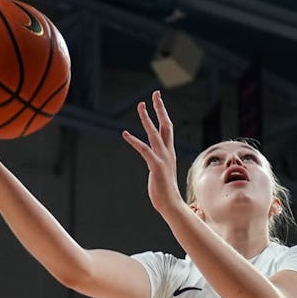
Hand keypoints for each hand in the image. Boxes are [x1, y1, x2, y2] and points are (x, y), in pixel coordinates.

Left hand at [122, 92, 182, 218]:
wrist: (170, 204)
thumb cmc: (164, 191)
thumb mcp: (161, 171)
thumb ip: (156, 161)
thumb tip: (152, 159)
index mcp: (169, 152)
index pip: (167, 128)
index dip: (163, 113)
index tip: (158, 100)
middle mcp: (167, 152)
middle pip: (165, 125)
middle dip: (160, 108)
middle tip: (155, 93)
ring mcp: (163, 158)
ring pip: (155, 133)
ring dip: (147, 119)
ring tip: (140, 106)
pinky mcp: (156, 166)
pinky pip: (144, 150)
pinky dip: (134, 141)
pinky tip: (125, 134)